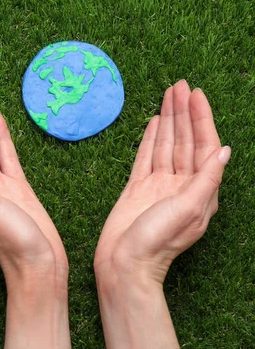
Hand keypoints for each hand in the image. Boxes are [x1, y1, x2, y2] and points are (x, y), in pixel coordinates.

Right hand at [95, 80, 230, 283]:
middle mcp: (181, 185)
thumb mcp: (189, 208)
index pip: (205, 147)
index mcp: (200, 191)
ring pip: (166, 145)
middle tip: (179, 85)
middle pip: (185, 141)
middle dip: (184, 113)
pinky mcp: (137, 188)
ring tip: (167, 94)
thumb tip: (224, 151)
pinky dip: (150, 139)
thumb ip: (207, 178)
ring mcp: (158, 185)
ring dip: (168, 120)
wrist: (123, 263)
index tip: (196, 95)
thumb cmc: (158, 241)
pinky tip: (153, 123)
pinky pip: (145, 157)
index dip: (202, 120)